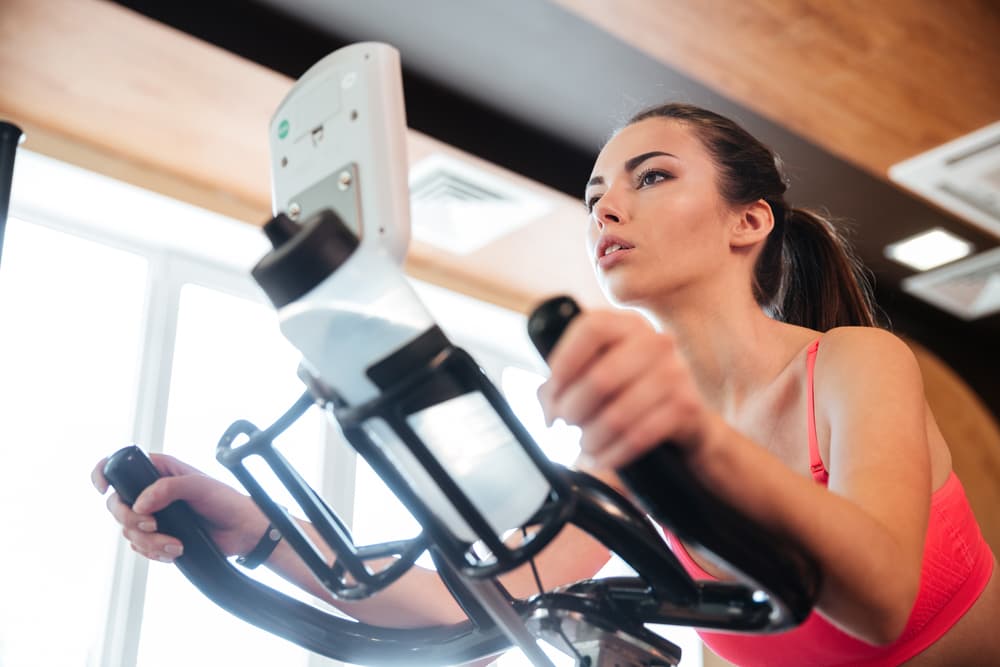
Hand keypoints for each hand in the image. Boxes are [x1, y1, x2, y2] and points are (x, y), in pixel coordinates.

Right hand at [91, 453, 266, 562]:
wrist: (241, 532)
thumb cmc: (226, 501)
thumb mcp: (200, 486)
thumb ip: (168, 488)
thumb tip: (140, 503)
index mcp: (159, 471)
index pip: (121, 466)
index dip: (104, 473)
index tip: (103, 487)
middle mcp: (151, 492)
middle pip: (116, 505)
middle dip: (130, 519)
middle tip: (153, 525)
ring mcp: (153, 515)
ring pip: (127, 531)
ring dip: (149, 542)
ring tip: (176, 544)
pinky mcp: (158, 537)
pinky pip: (140, 548)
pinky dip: (154, 552)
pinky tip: (176, 550)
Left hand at [537, 310, 711, 468]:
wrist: (684, 417)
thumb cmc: (630, 390)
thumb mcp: (598, 373)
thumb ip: (564, 380)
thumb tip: (547, 402)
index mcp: (627, 324)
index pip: (591, 329)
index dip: (564, 363)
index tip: (552, 393)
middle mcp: (656, 341)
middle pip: (600, 377)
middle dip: (572, 410)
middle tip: (564, 425)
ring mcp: (676, 373)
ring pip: (617, 414)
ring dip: (591, 437)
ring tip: (583, 445)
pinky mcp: (687, 407)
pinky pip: (638, 437)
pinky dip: (612, 454)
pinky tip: (601, 458)